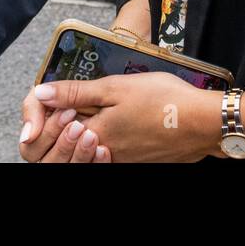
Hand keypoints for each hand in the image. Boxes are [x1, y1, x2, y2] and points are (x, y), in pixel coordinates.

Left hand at [22, 73, 219, 162]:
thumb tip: (41, 93)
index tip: (54, 95)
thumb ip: (76, 92)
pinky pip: (113, 149)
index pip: (59, 126)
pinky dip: (111, 135)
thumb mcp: (115, 87)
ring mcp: (123, 158)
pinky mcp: (138, 159)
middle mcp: (106, 152)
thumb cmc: (163, 101)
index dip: (51, 110)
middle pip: (74, 139)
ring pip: (94, 144)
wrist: (203, 124)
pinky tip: (125, 119)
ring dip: (89, 129)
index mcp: (96, 133)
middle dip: (67, 122)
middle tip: (76, 101)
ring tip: (102, 108)